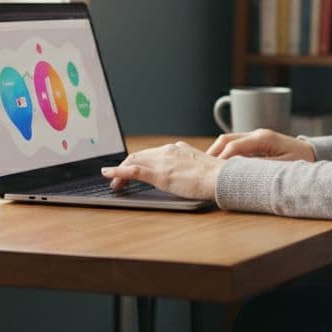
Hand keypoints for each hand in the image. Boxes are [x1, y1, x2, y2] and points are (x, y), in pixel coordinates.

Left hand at [101, 141, 225, 200]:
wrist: (221, 178)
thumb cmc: (216, 177)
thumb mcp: (198, 168)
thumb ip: (187, 168)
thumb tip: (183, 176)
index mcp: (177, 149)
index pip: (151, 153)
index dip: (138, 162)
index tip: (132, 171)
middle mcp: (168, 151)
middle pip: (139, 156)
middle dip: (125, 166)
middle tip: (117, 179)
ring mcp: (163, 161)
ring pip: (133, 162)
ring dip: (120, 172)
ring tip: (114, 183)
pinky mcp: (160, 174)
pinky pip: (133, 171)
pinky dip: (118, 172)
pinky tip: (110, 175)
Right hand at [206, 129, 316, 161]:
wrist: (312, 153)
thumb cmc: (301, 162)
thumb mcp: (284, 167)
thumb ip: (263, 168)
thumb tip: (242, 171)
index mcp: (263, 138)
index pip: (234, 146)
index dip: (220, 160)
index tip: (211, 174)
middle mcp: (257, 134)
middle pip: (226, 139)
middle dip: (212, 153)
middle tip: (202, 170)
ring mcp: (256, 135)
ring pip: (228, 140)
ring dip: (216, 152)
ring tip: (207, 168)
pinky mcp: (256, 141)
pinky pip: (235, 143)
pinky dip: (224, 152)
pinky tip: (219, 164)